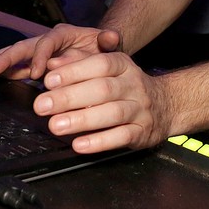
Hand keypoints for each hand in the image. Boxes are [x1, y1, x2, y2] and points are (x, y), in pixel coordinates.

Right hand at [0, 24, 120, 80]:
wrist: (101, 53)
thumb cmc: (104, 48)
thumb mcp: (110, 43)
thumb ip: (110, 40)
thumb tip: (108, 37)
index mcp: (64, 33)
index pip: (48, 42)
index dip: (40, 56)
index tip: (35, 73)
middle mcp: (48, 40)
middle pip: (25, 45)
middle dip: (7, 57)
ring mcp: (39, 52)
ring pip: (15, 54)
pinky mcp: (34, 64)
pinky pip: (16, 66)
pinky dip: (1, 69)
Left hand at [36, 51, 172, 152]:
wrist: (166, 105)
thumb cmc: (126, 86)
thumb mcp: (108, 69)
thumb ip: (79, 64)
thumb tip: (51, 65)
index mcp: (123, 65)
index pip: (99, 64)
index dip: (74, 71)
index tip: (49, 80)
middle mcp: (133, 84)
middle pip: (102, 89)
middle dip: (69, 97)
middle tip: (42, 106)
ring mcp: (140, 108)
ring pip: (112, 113)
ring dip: (81, 120)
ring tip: (55, 125)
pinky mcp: (142, 131)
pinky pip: (122, 136)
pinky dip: (99, 141)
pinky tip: (79, 144)